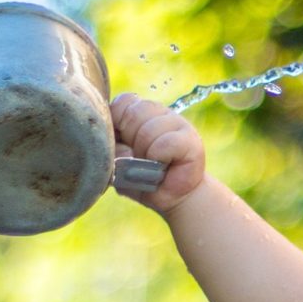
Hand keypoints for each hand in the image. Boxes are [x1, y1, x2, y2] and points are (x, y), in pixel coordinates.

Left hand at [110, 94, 205, 214]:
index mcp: (138, 111)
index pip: (122, 103)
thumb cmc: (144, 179)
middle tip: (141, 159)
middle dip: (131, 142)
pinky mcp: (190, 139)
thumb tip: (123, 150)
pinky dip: (159, 157)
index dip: (117, 124)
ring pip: (148, 130)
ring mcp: (177, 122)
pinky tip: (165, 165)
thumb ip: (112, 153)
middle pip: (133, 115)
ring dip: (146, 154)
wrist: (173, 199)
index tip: (124, 144)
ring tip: (154, 165)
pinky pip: (166, 142)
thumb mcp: (118, 166)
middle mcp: (158, 112)